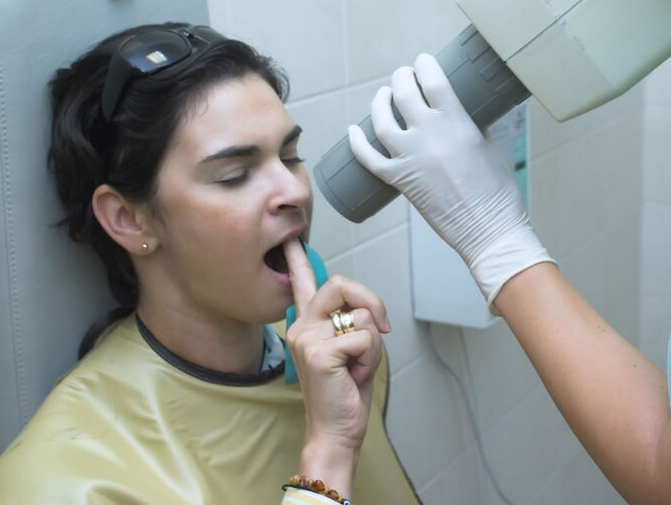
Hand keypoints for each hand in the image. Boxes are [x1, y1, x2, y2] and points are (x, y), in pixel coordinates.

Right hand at [284, 240, 389, 492]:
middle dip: (372, 302)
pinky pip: (365, 336)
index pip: (301, 282)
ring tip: (357, 367)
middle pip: (342, 283)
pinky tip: (354, 376)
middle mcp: (301, 326)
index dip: (296, 257)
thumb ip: (347, 322)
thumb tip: (363, 307)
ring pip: (361, 315)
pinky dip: (371, 358)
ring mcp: (307, 338)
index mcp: (306, 324)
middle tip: (381, 328)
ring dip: (373, 344)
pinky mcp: (320, 351)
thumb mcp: (349, 349)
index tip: (289, 237)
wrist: (336, 432)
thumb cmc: (345, 392)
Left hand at [348, 53, 553, 309]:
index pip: (433, 81)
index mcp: (458, 124)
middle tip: (404, 76)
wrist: (489, 230)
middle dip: (401, 78)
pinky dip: (357, 143)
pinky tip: (353, 131)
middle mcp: (430, 137)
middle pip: (403, 93)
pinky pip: (369, 159)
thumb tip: (457, 113)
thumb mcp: (489, 146)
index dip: (425, 65)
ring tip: (384, 95)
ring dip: (379, 102)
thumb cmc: (498, 191)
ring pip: (381, 121)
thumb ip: (470, 126)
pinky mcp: (400, 181)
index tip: (423, 61)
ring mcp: (411, 159)